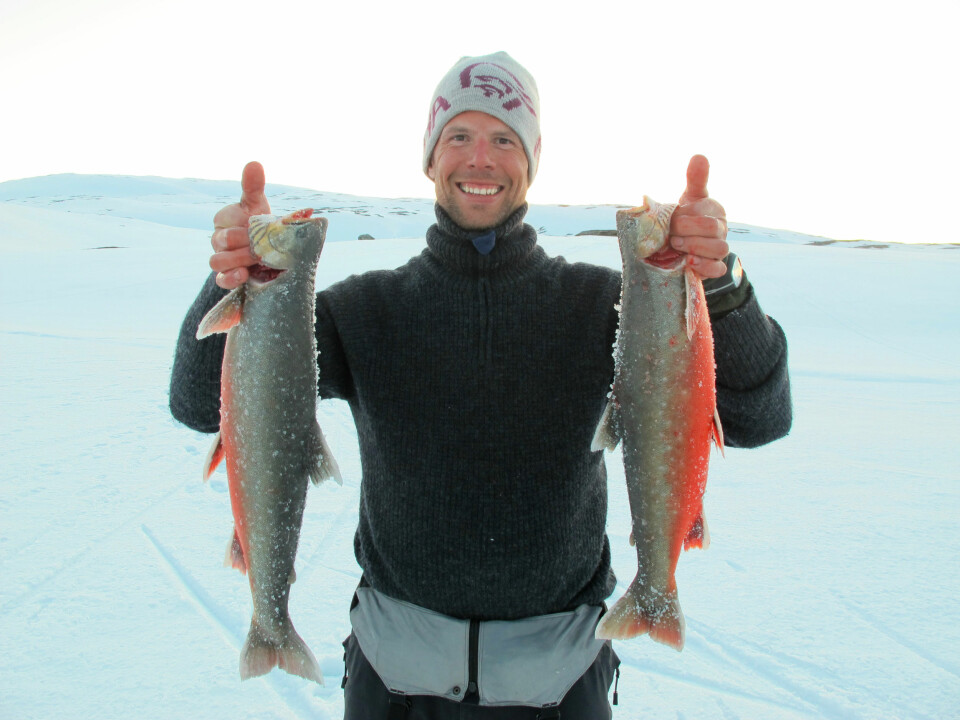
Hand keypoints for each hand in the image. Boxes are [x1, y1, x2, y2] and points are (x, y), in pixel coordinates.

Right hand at [210, 161, 271, 288]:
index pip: (224, 220)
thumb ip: (253, 186)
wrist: (274, 251)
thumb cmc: (261, 224)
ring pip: (216, 261)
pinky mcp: (226, 277)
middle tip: (264, 244)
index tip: (259, 223)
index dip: (242, 223)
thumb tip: (254, 163)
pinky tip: (244, 274)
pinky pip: (220, 280)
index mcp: (222, 219)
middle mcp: (217, 239)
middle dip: (244, 242)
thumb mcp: (258, 205)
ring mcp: (220, 258)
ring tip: (258, 258)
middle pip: (221, 241)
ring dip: (238, 260)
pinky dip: (231, 277)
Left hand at [669, 155, 728, 279]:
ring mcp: (720, 249)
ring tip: (676, 246)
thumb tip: (699, 156)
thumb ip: (695, 179)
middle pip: (712, 230)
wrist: (681, 244)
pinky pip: (718, 269)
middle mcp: (721, 229)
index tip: (671, 217)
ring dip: (695, 247)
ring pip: (719, 249)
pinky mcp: (715, 267)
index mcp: (716, 210)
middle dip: (688, 230)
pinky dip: (705, 266)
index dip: (687, 215)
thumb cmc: (687, 217)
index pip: (706, 211)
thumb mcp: (690, 197)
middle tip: (671, 233)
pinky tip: (690, 263)